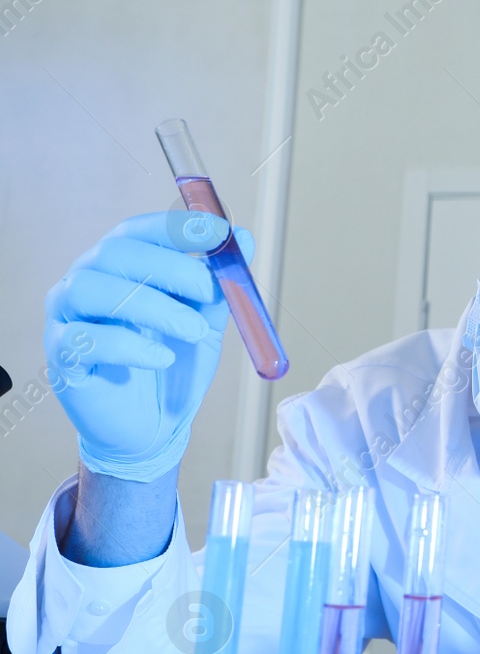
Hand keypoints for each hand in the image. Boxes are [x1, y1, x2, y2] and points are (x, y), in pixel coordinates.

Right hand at [44, 212, 248, 481]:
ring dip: (151, 306)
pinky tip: (162, 359)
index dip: (176, 228)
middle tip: (210, 291)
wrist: (154, 425)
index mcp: (120, 266)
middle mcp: (86, 281)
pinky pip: (83, 339)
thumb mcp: (205, 320)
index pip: (138, 230)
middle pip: (114, 253)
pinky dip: (129, 346)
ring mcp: (66, 316)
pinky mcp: (62, 356)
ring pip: (91, 289)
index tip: (218, 235)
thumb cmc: (174, 363)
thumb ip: (218, 284)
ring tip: (194, 331)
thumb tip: (244, 238)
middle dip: (170, 266)